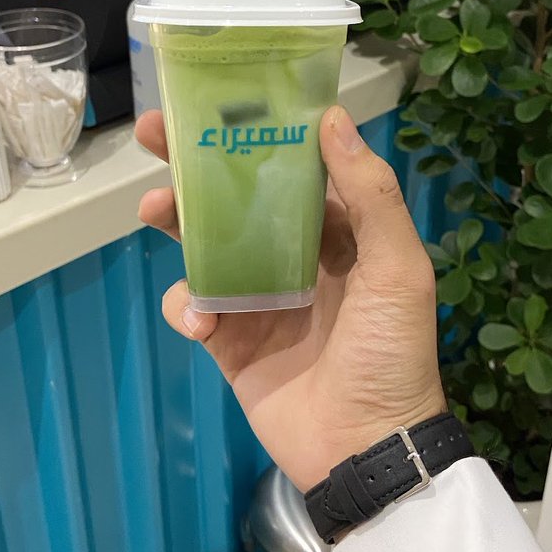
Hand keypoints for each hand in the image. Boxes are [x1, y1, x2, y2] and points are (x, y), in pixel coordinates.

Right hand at [136, 106, 446, 492]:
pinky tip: (200, 323)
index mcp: (338, 233)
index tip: (215, 102)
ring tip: (152, 210)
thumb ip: (370, 194)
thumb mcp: (398, 268)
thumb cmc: (391, 351)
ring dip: (176, 223)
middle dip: (196, 166)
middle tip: (153, 132)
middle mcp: (294, 257)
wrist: (365, 448)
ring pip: (205, 245)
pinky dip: (186, 308)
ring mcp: (257, 298)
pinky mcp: (229, 341)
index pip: (289, 169)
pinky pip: (193, 307)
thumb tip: (331, 118)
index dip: (254, 134)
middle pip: (236, 199)